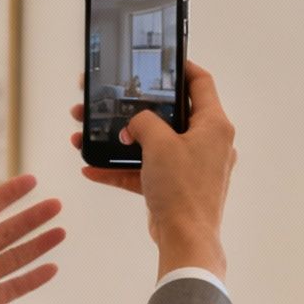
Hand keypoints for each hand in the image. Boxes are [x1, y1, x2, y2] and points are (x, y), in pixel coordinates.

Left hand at [0, 151, 65, 303]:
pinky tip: (51, 268)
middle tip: (56, 204)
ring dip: (38, 245)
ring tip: (61, 232)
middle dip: (32, 218)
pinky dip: (32, 280)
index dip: (8, 194)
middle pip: (6, 231)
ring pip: (13, 258)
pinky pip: (12, 289)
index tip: (31, 181)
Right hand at [69, 61, 236, 278]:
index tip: (161, 62)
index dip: (181, 67)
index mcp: (214, 125)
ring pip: (152, 144)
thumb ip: (143, 122)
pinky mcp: (177, 187)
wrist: (186, 241)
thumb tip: (134, 124)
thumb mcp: (159, 144)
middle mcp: (207, 143)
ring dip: (121, 140)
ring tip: (90, 134)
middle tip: (109, 100)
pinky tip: (92, 168)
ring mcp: (192, 166)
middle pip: (168, 114)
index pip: (201, 83)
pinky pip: (146, 170)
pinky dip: (123, 168)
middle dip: (133, 109)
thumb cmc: (183, 190)